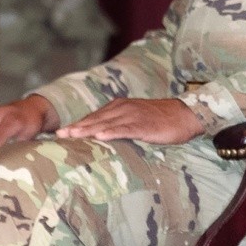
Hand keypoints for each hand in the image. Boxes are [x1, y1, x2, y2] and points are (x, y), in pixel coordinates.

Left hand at [57, 98, 204, 144]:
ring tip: (73, 135)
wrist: (185, 115)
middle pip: (95, 119)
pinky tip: (101, 136)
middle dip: (77, 127)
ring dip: (88, 129)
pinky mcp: (143, 125)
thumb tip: (104, 137)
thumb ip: (120, 125)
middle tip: (59, 134)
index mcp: (120, 107)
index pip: (94, 117)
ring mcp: (133, 116)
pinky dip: (112, 132)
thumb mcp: (136, 119)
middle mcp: (123, 108)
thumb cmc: (161, 120)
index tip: (61, 133)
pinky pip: (125, 129)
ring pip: (106, 123)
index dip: (78, 124)